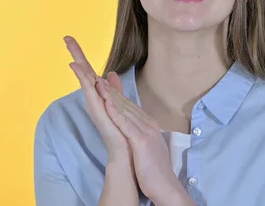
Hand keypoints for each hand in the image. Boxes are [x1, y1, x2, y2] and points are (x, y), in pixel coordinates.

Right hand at [64, 36, 131, 163]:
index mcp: (101, 97)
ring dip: (80, 67)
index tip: (72, 40)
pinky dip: (88, 85)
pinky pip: (94, 98)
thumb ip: (114, 90)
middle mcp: (97, 101)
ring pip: (87, 83)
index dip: (82, 57)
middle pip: (86, 74)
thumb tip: (110, 74)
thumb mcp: (119, 106)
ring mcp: (97, 108)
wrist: (126, 157)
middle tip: (67, 37)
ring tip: (71, 51)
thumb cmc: (122, 134)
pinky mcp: (101, 117)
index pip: (91, 73)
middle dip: (78, 56)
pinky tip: (84, 74)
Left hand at [96, 76, 193, 205]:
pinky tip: (106, 103)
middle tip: (99, 78)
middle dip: (113, 91)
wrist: (166, 186)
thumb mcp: (148, 147)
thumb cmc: (156, 170)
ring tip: (99, 84)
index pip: (131, 107)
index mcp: (151, 126)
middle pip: (128, 105)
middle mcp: (149, 125)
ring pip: (126, 111)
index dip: (118, 95)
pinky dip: (116, 112)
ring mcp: (146, 132)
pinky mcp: (141, 141)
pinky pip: (126, 124)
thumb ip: (142, 135)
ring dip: (112, 96)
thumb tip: (134, 131)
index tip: (106, 85)